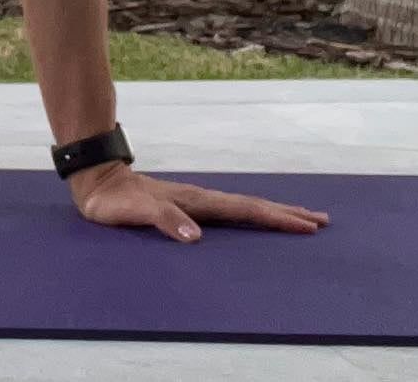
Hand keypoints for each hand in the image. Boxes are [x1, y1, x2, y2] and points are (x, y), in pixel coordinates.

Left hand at [68, 161, 329, 243]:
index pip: (244, 210)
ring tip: (297, 217)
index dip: (275, 217)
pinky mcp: (186, 206)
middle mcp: (201, 199)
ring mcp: (195, 201)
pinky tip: (251, 220)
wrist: (97, 182)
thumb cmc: (114, 201)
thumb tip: (196, 236)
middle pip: (251, 206)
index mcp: (196, 201)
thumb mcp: (137, 212)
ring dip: (271, 212)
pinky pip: (227, 212)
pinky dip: (248, 215)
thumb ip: (165, 221)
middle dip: (285, 213)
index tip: (306, 224)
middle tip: (320, 220)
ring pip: (242, 207)